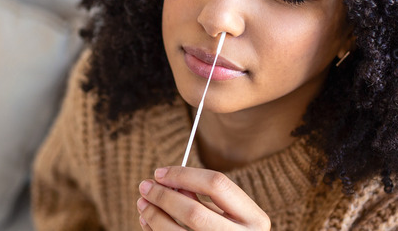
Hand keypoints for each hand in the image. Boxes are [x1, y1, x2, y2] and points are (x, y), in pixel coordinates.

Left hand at [137, 166, 270, 229]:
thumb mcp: (229, 214)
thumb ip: (205, 198)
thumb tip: (170, 182)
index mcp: (254, 219)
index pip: (216, 184)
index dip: (184, 174)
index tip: (160, 172)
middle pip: (193, 212)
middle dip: (163, 196)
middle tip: (145, 186)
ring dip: (154, 216)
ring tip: (143, 203)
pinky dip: (155, 230)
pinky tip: (148, 221)